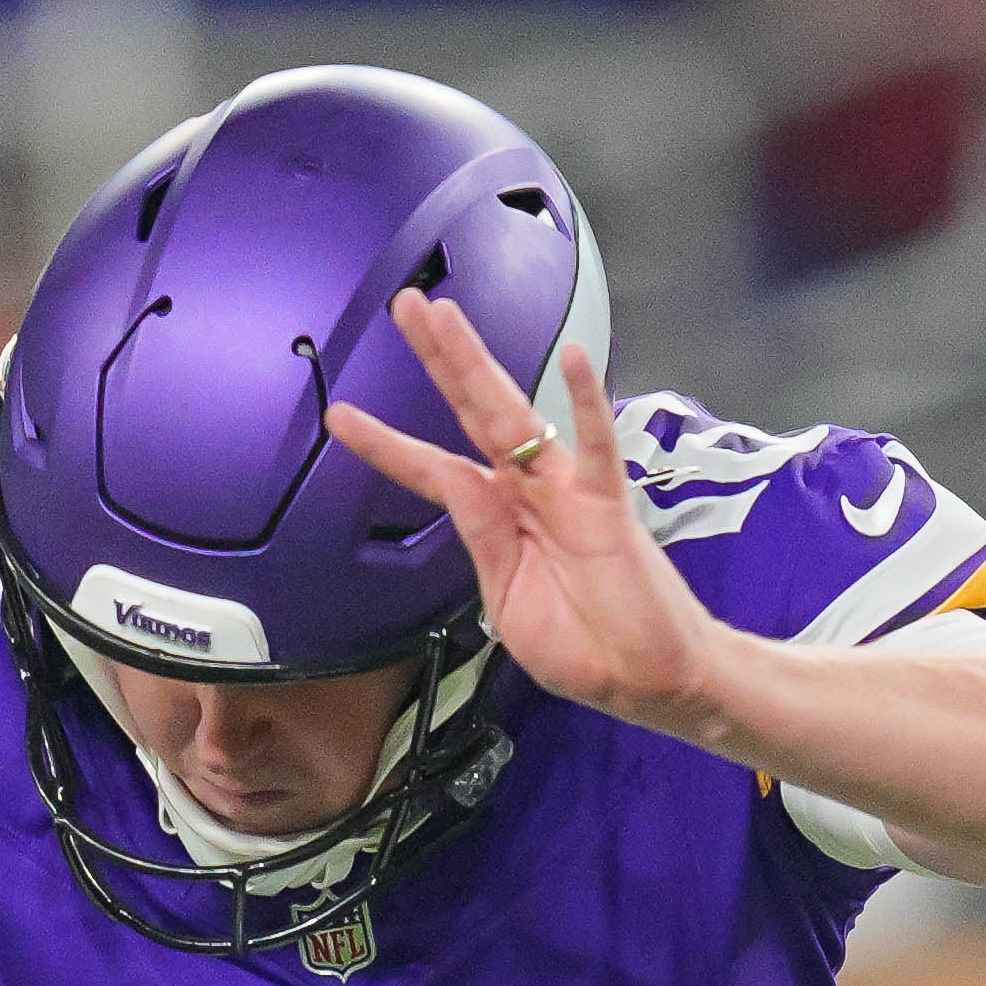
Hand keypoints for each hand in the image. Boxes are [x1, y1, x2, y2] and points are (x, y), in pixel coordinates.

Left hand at [318, 297, 748, 752]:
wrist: (646, 680)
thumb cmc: (583, 649)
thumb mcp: (507, 606)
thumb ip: (481, 545)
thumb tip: (459, 487)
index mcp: (495, 521)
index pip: (431, 469)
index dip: (386, 443)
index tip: (340, 415)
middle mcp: (527, 492)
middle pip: (472, 412)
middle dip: (437, 359)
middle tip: (405, 306)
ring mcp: (566, 490)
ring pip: (516, 413)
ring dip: (480, 362)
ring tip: (447, 316)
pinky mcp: (607, 502)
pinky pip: (595, 445)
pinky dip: (587, 403)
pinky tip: (577, 359)